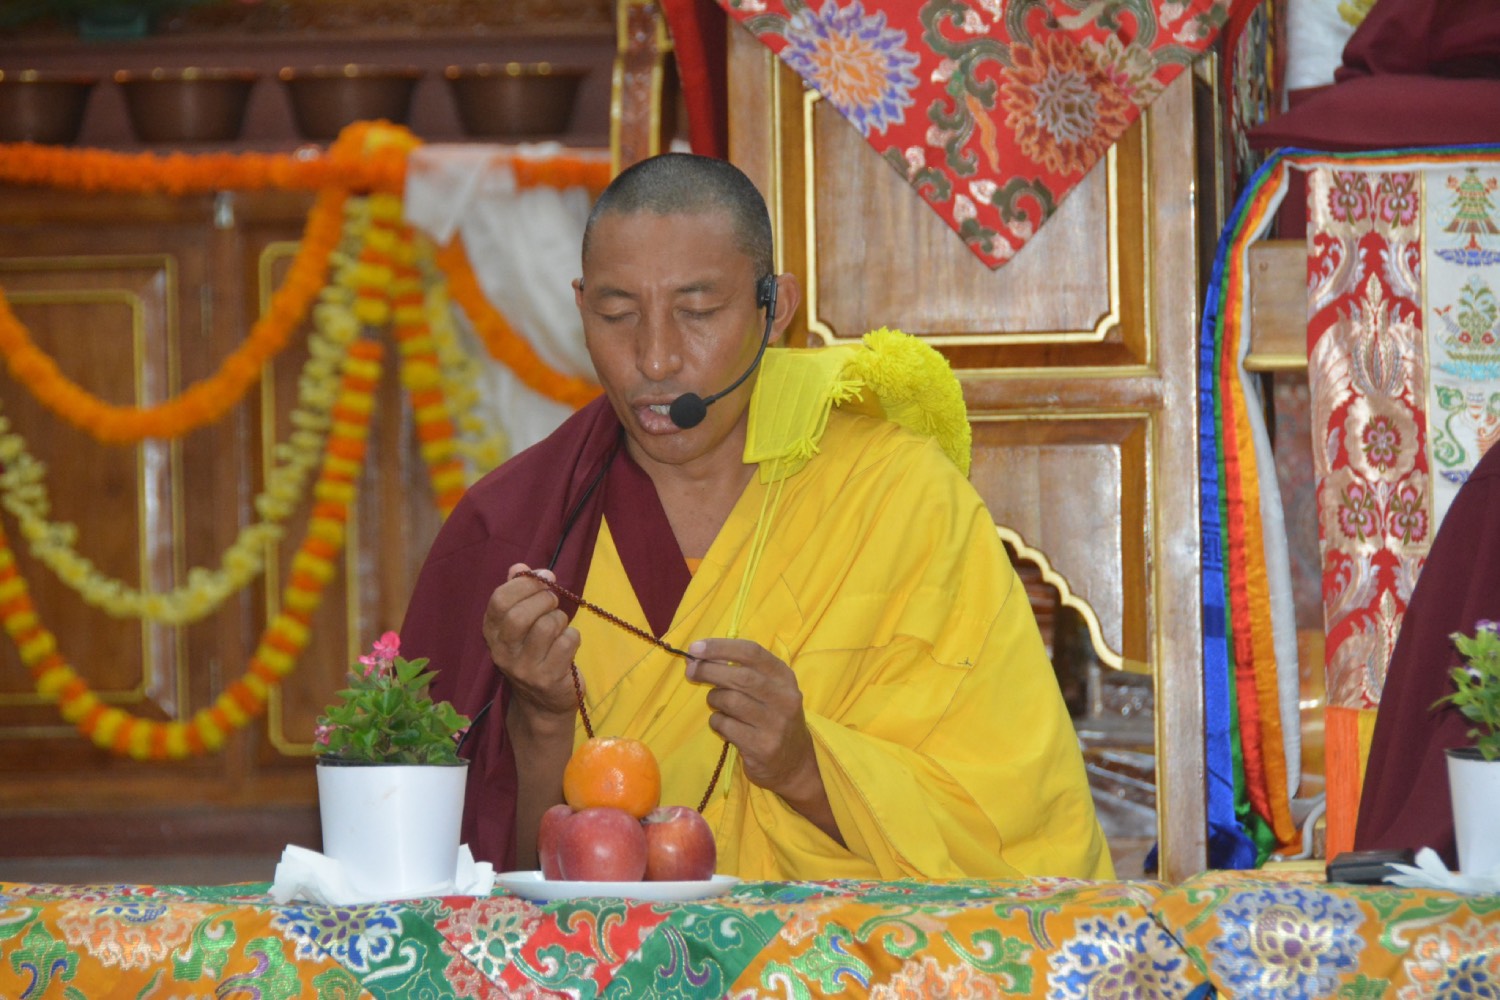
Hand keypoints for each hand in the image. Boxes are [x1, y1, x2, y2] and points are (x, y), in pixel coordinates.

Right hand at [482, 564, 580, 724]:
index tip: (543, 578)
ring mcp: (524, 668)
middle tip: (553, 601)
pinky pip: (567, 642)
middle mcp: (503, 652)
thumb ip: (517, 593)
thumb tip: (519, 567)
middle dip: (544, 600)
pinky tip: (568, 644)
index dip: (525, 583)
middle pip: (519, 615)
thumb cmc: (534, 653)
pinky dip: (573, 636)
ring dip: (560, 618)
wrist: (543, 703)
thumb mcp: (520, 625)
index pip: (499, 600)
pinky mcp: (548, 679)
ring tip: (560, 626)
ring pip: (547, 626)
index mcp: (492, 633)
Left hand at [685, 638, 820, 802]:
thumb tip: (698, 657)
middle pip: (740, 676)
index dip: (721, 647)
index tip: (696, 647)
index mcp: (784, 677)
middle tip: (691, 670)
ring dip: (714, 699)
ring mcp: (775, 724)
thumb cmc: (773, 718)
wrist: (794, 763)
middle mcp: (784, 698)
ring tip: (716, 703)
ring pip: (730, 701)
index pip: (752, 652)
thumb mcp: (768, 690)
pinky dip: (717, 721)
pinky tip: (723, 725)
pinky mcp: (762, 747)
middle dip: (709, 670)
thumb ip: (740, 671)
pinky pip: (726, 726)